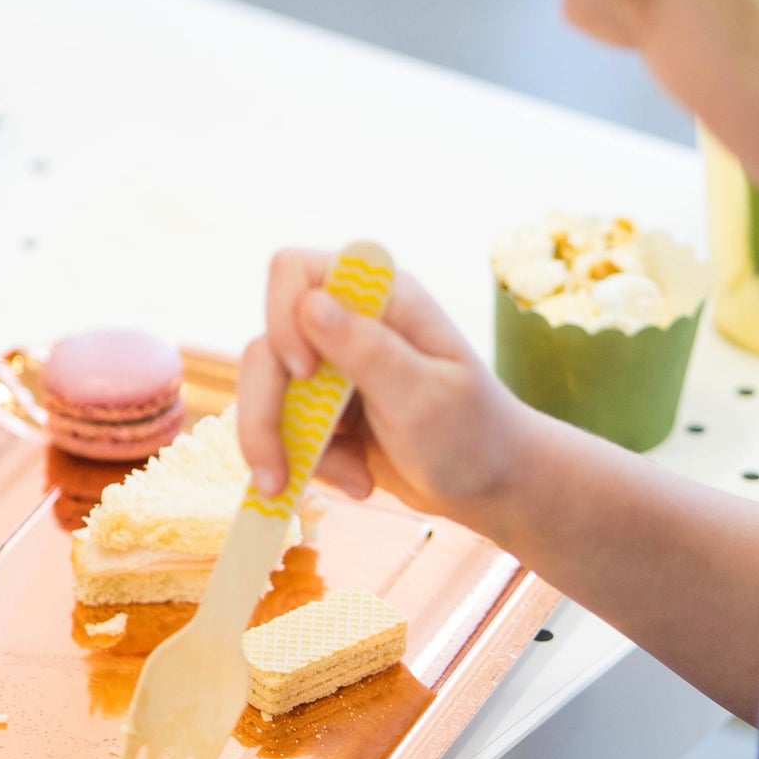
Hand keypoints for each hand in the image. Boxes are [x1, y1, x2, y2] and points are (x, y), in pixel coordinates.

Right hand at [237, 249, 531, 526]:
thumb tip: (311, 303)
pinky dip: (316, 463)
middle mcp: (348, 322)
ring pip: (266, 393)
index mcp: (380, 297)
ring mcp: (333, 365)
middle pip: (266, 348)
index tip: (305, 373)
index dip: (283, 319)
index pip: (293, 273)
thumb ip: (368, 351)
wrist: (492, 485)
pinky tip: (360, 480)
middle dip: (265, 415)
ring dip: (292, 449)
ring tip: (355, 485)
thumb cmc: (474, 434)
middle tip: (276, 475)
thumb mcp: (424, 398)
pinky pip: (286, 429)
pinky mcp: (324, 407)